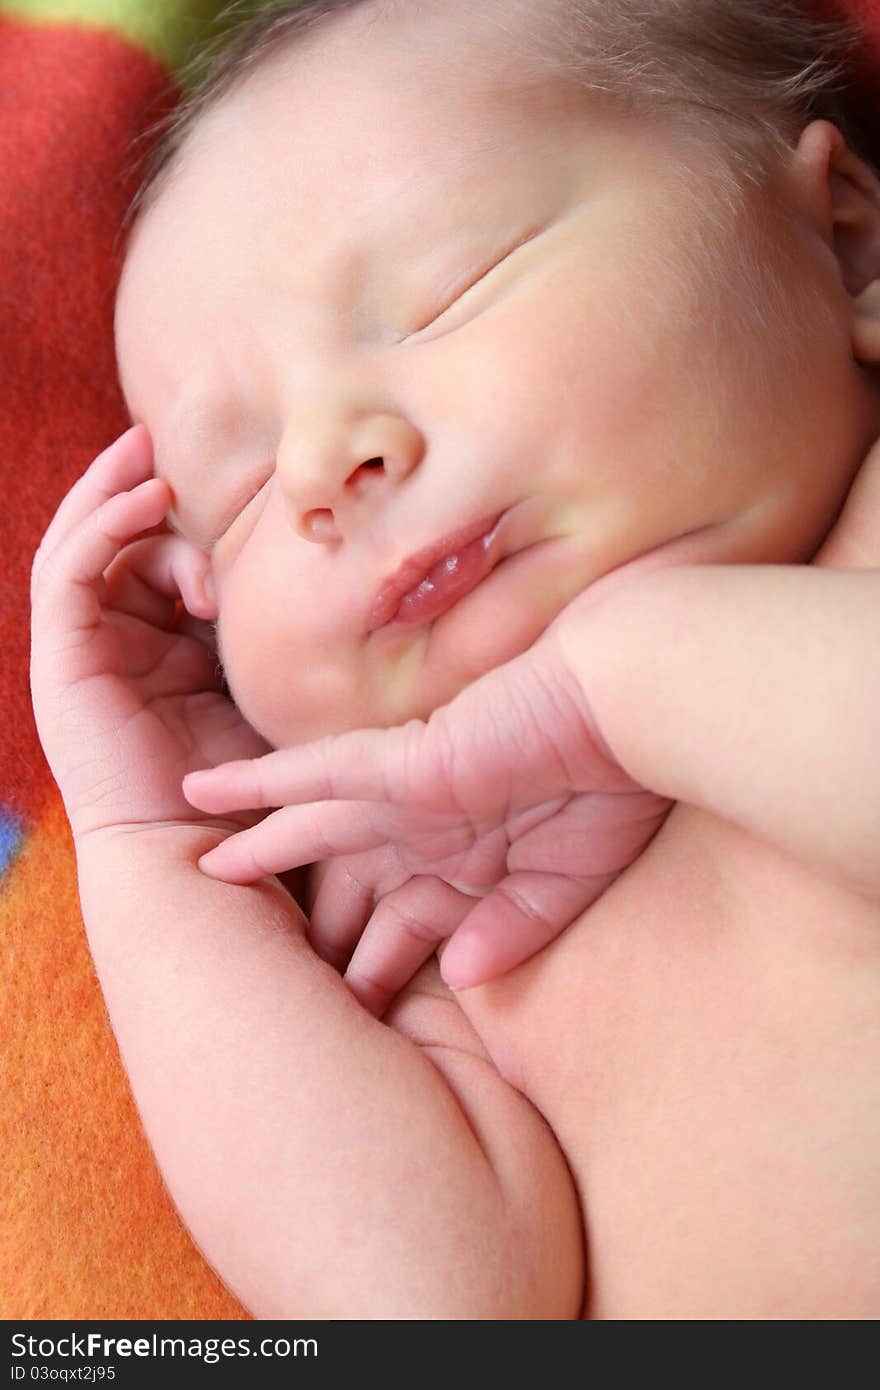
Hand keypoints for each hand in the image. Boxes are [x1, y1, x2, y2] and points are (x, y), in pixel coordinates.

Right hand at [30, 425, 270, 840]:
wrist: (200, 856)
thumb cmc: (246, 788)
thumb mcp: (266, 692)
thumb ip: (269, 640)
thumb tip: (319, 578)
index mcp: (159, 655)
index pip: (153, 566)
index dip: (182, 526)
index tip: (234, 499)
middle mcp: (114, 648)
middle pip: (114, 547)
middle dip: (135, 490)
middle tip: (159, 441)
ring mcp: (82, 655)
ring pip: (81, 549)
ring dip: (111, 496)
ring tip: (145, 454)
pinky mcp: (62, 663)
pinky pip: (67, 576)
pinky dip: (99, 529)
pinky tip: (143, 499)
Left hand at [182, 625, 669, 996]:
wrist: (633, 710)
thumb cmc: (614, 785)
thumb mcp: (567, 880)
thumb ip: (516, 928)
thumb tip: (463, 978)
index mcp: (469, 862)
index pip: (408, 929)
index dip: (379, 971)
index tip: (352, 1018)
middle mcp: (428, 830)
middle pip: (351, 890)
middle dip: (314, 935)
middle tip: (262, 982)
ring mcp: (408, 796)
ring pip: (313, 834)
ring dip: (258, 855)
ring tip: (203, 877)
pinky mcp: (399, 763)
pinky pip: (310, 774)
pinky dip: (258, 783)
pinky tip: (202, 790)